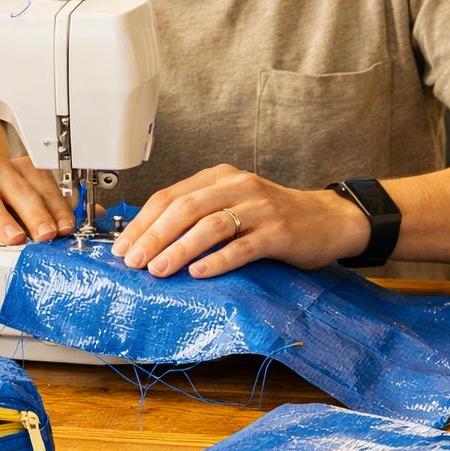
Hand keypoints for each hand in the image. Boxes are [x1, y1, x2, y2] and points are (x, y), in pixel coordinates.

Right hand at [0, 155, 76, 244]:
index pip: (44, 187)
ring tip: (15, 238)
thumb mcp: (30, 193)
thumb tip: (97, 215)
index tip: (67, 228)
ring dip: (3, 219)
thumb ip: (60, 205)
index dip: (57, 208)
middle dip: (35, 214)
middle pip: (19, 190)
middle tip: (46, 235)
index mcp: (23, 169)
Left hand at [108, 164, 371, 277]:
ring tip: (158, 269)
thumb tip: (148, 242)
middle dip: (153, 236)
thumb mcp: (231, 206)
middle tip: (132, 261)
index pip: (169, 196)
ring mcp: (260, 208)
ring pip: (210, 225)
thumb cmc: (272, 218)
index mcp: (219, 177)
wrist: (328, 220)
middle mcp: (237, 186)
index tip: (121, 247)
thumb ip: (197, 216)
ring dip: (179, 249)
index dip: (142, 222)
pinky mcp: (279, 232)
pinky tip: (199, 273)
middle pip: (184, 208)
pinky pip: (243, 246)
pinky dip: (217, 260)